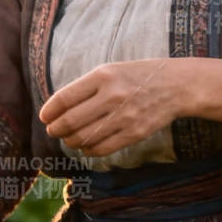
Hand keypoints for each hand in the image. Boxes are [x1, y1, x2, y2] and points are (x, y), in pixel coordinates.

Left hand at [38, 58, 186, 158]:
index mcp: (103, 76)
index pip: (64, 98)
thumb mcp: (111, 71)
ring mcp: (124, 116)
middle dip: (56, 130)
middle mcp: (112, 95)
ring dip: (71, 142)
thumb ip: (86, 87)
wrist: (176, 85)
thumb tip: (57, 109)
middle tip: (54, 131)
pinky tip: (87, 146)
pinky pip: (102, 149)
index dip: (49, 111)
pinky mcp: (134, 133)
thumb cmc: (137, 76)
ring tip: (70, 139)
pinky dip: (89, 150)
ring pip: (84, 138)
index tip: (45, 117)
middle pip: (70, 122)